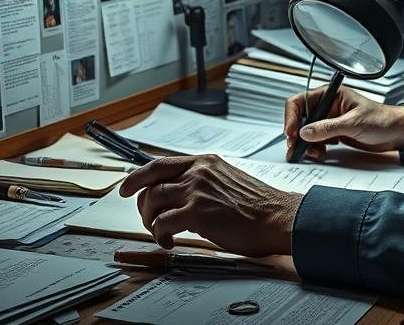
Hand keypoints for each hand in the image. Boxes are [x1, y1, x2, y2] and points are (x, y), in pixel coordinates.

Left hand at [119, 154, 301, 256]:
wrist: (277, 217)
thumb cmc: (258, 206)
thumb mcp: (227, 180)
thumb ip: (203, 181)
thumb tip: (180, 195)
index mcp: (205, 162)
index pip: (159, 164)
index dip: (137, 176)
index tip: (126, 188)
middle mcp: (198, 171)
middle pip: (150, 183)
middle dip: (141, 205)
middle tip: (146, 220)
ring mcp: (196, 190)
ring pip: (152, 202)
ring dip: (150, 221)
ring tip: (161, 233)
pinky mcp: (197, 212)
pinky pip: (162, 223)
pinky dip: (160, 235)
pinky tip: (169, 242)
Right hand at [284, 85, 403, 160]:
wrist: (397, 133)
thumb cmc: (381, 119)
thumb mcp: (353, 123)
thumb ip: (328, 127)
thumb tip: (305, 132)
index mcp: (330, 94)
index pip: (300, 101)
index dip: (291, 116)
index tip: (291, 132)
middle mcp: (327, 106)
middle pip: (300, 118)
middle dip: (296, 134)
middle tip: (295, 149)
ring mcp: (330, 121)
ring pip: (307, 132)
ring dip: (305, 144)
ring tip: (310, 153)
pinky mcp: (334, 134)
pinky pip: (316, 141)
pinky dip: (314, 149)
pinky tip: (320, 154)